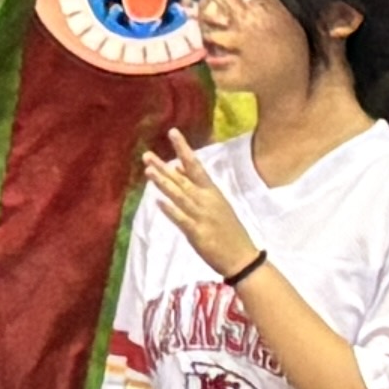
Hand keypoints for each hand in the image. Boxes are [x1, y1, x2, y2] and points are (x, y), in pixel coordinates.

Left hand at [140, 128, 253, 285]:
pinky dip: (171, 210)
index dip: (183, 149)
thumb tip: (178, 168)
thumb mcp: (216, 203)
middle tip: (146, 155)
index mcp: (212, 191)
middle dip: (164, 167)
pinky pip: (182, 219)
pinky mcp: (198, 233)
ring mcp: (202, 216)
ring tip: (148, 172)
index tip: (172, 132)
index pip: (195, 165)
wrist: (242, 256)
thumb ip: (197, 186)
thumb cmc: (228, 230)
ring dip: (164, 184)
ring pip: (180, 196)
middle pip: (183, 179)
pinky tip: (159, 202)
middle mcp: (206, 200)